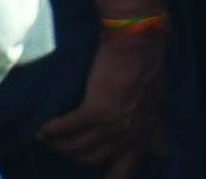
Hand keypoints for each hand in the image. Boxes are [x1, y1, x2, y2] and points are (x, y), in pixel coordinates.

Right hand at [31, 25, 166, 173]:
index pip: (126, 168)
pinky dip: (52, 131)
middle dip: (75, 156)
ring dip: (60, 145)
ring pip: (78, 147)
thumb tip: (162, 154)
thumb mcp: (156, 104)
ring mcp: (113, 123)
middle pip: (94, 159)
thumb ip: (154, 130)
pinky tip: (43, 130)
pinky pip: (66, 129)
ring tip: (50, 138)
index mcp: (144, 132)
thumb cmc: (146, 66)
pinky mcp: (96, 111)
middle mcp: (130, 133)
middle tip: (62, 147)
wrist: (138, 39)